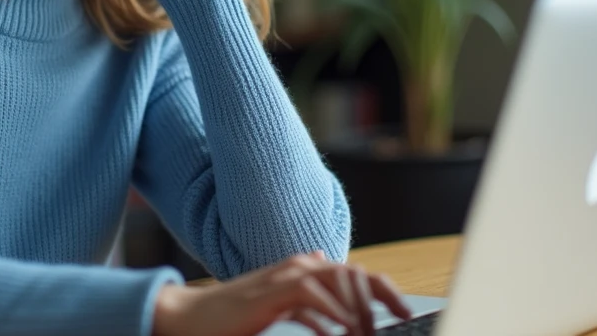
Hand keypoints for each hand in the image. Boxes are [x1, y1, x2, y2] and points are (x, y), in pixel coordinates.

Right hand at [152, 250, 411, 335]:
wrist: (192, 316)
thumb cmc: (236, 316)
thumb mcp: (282, 308)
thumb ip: (311, 303)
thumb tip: (338, 302)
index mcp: (304, 270)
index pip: (354, 273)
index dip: (384, 289)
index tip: (404, 312)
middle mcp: (298, 267)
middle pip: (352, 272)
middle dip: (382, 295)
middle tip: (401, 317)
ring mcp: (283, 277)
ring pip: (336, 280)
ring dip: (358, 307)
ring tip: (369, 330)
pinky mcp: (270, 292)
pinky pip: (310, 296)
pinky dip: (331, 312)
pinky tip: (341, 330)